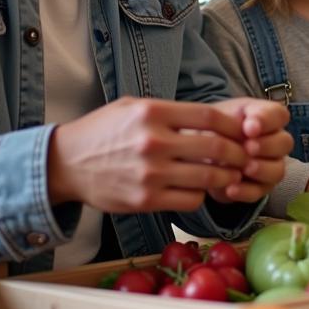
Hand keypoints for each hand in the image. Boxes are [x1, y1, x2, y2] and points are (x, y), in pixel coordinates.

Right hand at [49, 97, 252, 211]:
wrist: (65, 164)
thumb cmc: (103, 132)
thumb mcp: (134, 108)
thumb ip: (172, 112)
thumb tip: (215, 119)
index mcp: (153, 113)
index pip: (211, 117)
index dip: (234, 126)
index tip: (243, 131)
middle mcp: (154, 142)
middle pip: (217, 148)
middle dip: (238, 154)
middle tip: (244, 157)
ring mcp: (150, 173)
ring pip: (209, 178)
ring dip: (225, 178)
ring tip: (227, 175)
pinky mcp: (146, 200)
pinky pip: (191, 200)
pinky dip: (201, 196)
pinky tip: (197, 189)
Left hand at [208, 97, 292, 203]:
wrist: (198, 152)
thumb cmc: (213, 128)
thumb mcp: (219, 115)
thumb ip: (234, 118)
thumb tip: (250, 127)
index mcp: (267, 118)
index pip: (279, 115)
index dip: (268, 121)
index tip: (250, 128)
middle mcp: (274, 142)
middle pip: (284, 143)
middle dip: (268, 146)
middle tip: (249, 148)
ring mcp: (270, 167)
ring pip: (278, 170)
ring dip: (263, 169)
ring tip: (245, 169)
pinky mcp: (258, 188)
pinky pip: (258, 192)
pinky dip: (245, 191)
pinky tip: (230, 188)